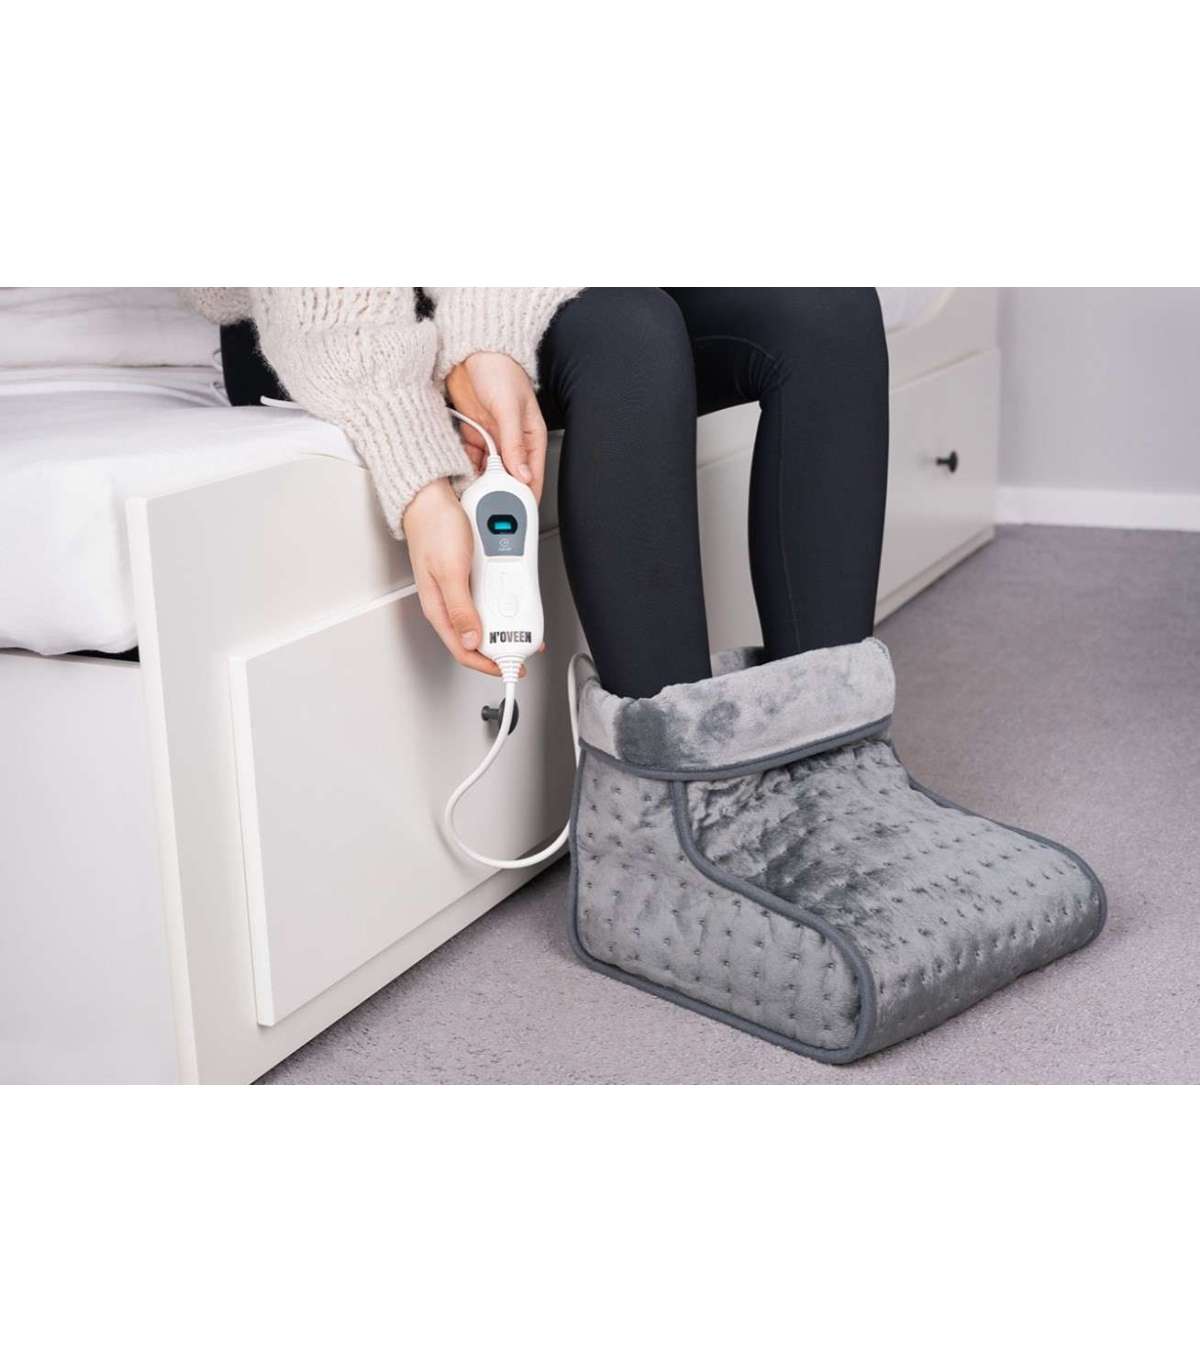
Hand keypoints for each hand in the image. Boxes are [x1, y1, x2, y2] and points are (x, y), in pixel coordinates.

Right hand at [403, 477, 517, 677]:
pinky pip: (491, 592)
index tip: (513, 667)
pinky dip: (505, 594)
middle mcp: (449, 603)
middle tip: (527, 642)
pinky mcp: (470, 574)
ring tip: (525, 616)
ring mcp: (461, 588)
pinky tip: (515, 589)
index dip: (490, 665)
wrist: (432, 495)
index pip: (465, 651)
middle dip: (505, 643)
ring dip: (507, 617)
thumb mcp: (450, 571)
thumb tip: (472, 640)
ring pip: (488, 614)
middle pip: (480, 637)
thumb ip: (461, 608)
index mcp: (439, 609)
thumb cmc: (434, 527)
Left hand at [445, 352, 547, 502]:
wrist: (469, 352)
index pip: (532, 476)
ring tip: (473, 496)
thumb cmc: (499, 369)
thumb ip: (514, 444)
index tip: (516, 512)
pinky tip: (462, 478)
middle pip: (510, 479)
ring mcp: (493, 441)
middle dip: (501, 494)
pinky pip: (471, 462)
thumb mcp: (509, 408)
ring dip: (482, 484)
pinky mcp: (475, 437)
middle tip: (490, 507)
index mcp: (531, 437)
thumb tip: (522, 474)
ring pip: (489, 474)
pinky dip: (467, 471)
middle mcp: (514, 443)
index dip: (525, 496)